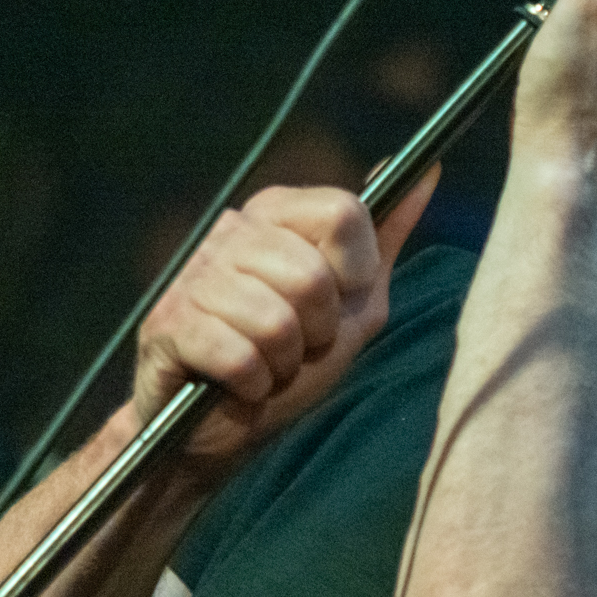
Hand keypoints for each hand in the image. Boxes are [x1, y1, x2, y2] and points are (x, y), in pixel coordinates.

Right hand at [130, 172, 438, 471]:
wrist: (218, 427)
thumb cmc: (289, 361)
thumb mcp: (352, 303)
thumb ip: (385, 239)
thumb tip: (429, 169)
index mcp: (273, 213)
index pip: (342, 212)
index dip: (355, 271)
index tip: (339, 301)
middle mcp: (229, 232)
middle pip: (311, 273)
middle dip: (318, 329)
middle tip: (296, 344)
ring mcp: (192, 277)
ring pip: (275, 320)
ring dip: (283, 362)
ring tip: (266, 364)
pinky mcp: (168, 325)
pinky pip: (238, 355)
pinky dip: (252, 383)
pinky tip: (240, 383)